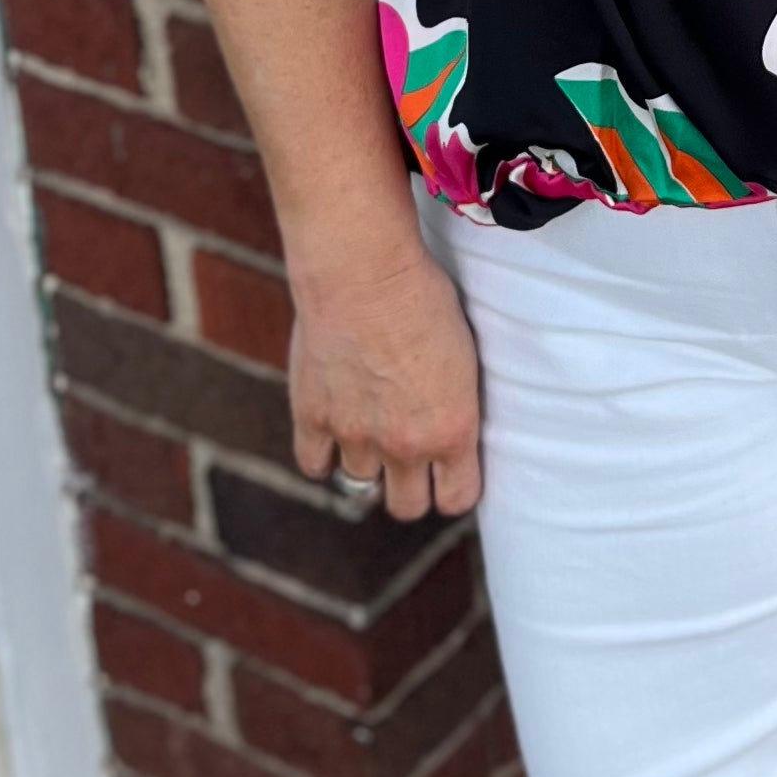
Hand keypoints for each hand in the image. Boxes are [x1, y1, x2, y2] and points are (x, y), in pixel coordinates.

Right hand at [289, 249, 482, 522]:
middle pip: (407, 507)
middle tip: (408, 453)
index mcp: (452, 429)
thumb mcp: (464, 353)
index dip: (452, 485)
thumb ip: (455, 403)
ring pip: (361, 487)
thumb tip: (450, 425)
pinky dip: (323, 453)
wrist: (365, 269)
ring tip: (371, 428)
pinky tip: (334, 425)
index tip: (448, 469)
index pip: (457, 499)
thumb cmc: (424, 294)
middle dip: (410, 485)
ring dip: (367, 463)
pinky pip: (315, 465)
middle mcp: (404, 444)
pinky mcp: (312, 418)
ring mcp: (355, 436)